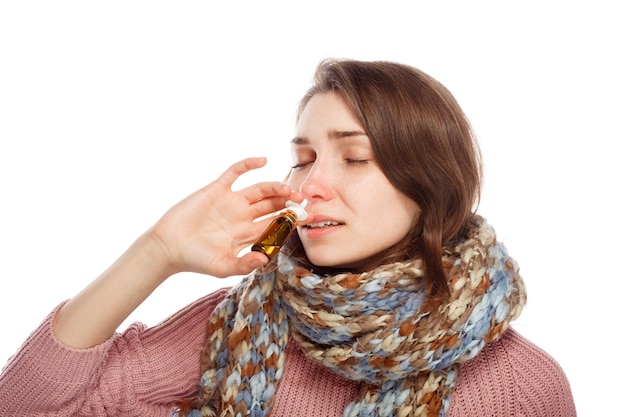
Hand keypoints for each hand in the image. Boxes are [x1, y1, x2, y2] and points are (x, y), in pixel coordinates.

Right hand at [145, 157, 302, 278]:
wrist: (168, 246)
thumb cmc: (195, 260)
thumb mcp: (222, 267)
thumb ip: (244, 264)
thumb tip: (265, 259)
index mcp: (247, 234)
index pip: (275, 225)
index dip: (292, 221)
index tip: (309, 218)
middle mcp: (242, 216)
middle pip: (272, 206)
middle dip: (289, 204)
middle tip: (304, 202)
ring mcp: (231, 201)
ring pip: (260, 189)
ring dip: (275, 187)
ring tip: (288, 189)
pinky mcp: (217, 189)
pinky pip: (235, 172)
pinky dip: (248, 164)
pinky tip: (262, 160)